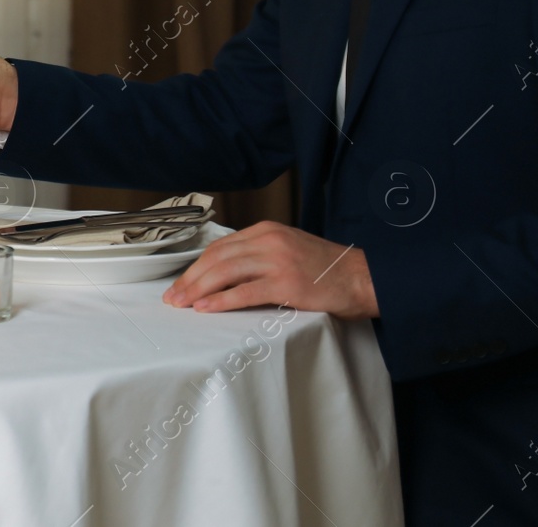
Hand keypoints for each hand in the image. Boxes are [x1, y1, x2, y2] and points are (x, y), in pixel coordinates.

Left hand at [162, 221, 378, 319]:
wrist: (363, 277)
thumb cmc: (326, 269)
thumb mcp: (288, 249)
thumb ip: (258, 255)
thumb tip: (223, 274)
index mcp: (266, 230)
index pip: (220, 247)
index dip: (196, 266)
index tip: (181, 282)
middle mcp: (269, 240)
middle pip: (217, 258)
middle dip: (190, 278)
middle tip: (173, 297)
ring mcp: (278, 260)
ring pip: (225, 272)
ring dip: (198, 289)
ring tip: (183, 304)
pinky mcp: (287, 283)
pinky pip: (245, 291)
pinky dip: (221, 300)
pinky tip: (206, 307)